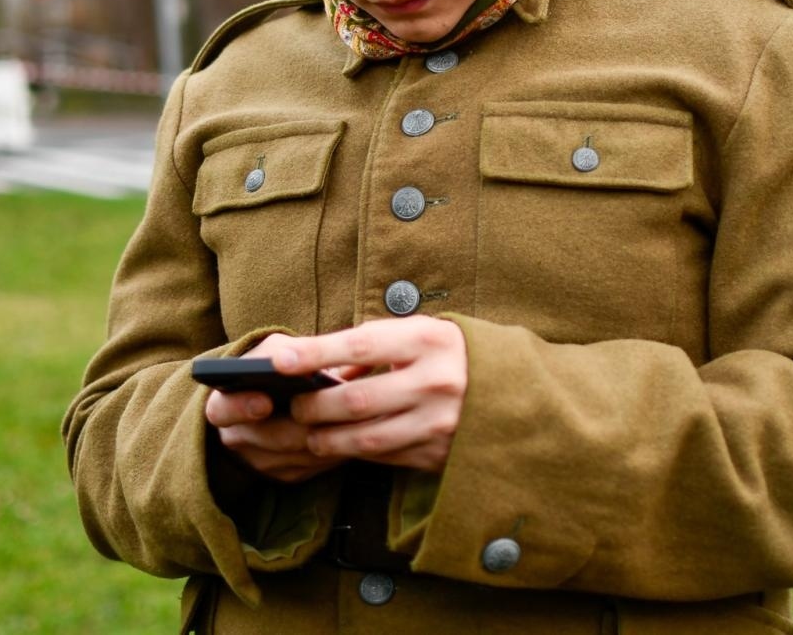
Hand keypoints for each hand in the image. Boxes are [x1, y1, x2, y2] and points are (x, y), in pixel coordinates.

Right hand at [205, 333, 367, 483]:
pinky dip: (334, 450)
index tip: (265, 402)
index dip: (242, 407)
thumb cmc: (277, 366)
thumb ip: (288, 352)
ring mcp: (261, 462)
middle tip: (331, 412)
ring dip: (327, 437)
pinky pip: (313, 468)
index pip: (222, 410)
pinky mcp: (286, 475)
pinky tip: (352, 432)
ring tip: (354, 419)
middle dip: (303, 425)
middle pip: (272, 438)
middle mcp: (237, 438)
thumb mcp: (276, 351)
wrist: (280, 392)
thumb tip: (311, 359)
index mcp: (223, 405)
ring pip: (298, 455)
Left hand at [281, 317, 466, 473]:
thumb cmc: (450, 354)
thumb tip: (320, 369)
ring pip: (366, 438)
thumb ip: (372, 346)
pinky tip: (341, 445)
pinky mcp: (438, 455)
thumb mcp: (418, 335)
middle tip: (293, 406)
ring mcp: (439, 423)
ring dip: (327, 439)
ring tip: (309, 433)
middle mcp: (436, 382)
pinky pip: (385, 458)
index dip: (315, 353)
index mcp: (429, 340)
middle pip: (357, 400)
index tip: (279, 359)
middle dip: (314, 407)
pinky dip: (356, 452)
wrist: (513, 393)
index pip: (359, 346)